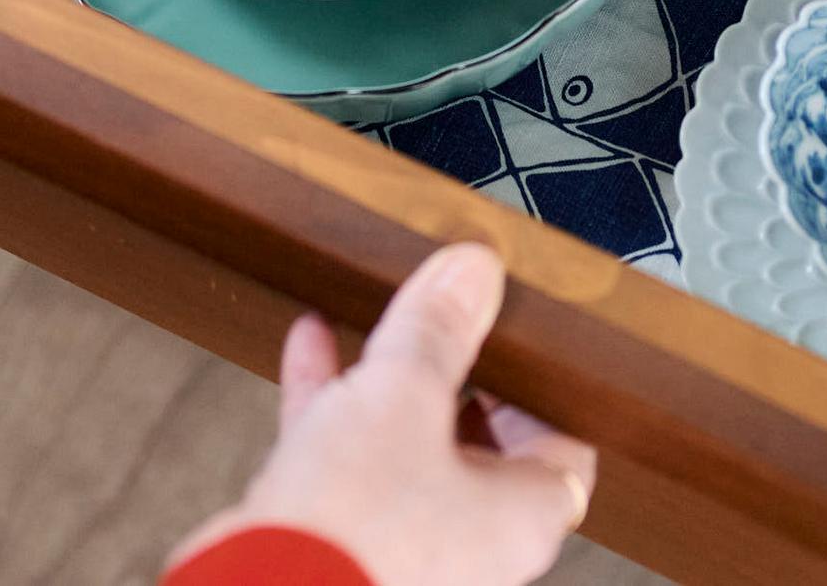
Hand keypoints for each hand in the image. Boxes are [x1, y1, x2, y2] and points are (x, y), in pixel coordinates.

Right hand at [177, 242, 594, 585]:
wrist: (262, 585)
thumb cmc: (356, 522)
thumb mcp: (404, 394)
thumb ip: (439, 327)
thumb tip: (475, 271)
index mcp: (519, 517)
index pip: (563, 446)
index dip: (547, 386)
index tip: (521, 333)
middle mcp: (472, 541)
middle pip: (481, 440)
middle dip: (458, 370)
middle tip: (449, 313)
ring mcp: (406, 542)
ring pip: (408, 445)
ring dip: (390, 378)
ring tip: (378, 316)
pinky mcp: (345, 540)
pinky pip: (350, 460)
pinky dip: (335, 402)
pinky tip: (312, 343)